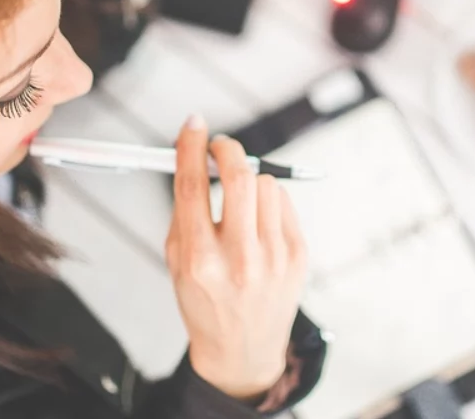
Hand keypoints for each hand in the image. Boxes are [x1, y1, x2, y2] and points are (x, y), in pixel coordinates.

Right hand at [165, 115, 308, 399]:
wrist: (242, 350)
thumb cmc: (205, 301)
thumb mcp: (177, 262)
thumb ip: (184, 209)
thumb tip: (193, 155)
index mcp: (198, 260)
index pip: (192, 186)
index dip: (191, 147)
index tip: (193, 125)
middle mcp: (238, 258)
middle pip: (238, 177)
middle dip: (227, 149)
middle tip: (219, 147)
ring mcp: (273, 257)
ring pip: (265, 184)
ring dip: (248, 180)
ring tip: (239, 201)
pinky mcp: (297, 255)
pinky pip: (284, 203)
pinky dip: (268, 201)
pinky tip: (258, 222)